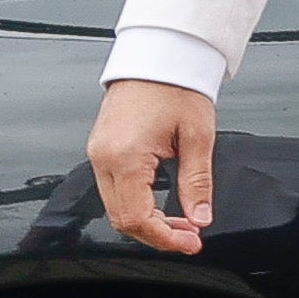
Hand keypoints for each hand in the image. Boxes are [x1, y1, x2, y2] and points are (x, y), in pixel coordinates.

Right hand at [89, 80, 216, 254]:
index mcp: (125, 157)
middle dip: (157, 234)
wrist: (158, 54)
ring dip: (147, 220)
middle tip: (190, 237)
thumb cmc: (175, 85)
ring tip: (182, 222)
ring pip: (115, 207)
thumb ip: (197, 183)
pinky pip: (113, 189)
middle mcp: (103, 158)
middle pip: (121, 219)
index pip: (138, 218)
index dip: (165, 239)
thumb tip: (201, 217)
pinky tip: (162, 204)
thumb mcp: (197, 137)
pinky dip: (136, 203)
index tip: (191, 243)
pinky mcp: (101, 149)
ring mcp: (97, 153)